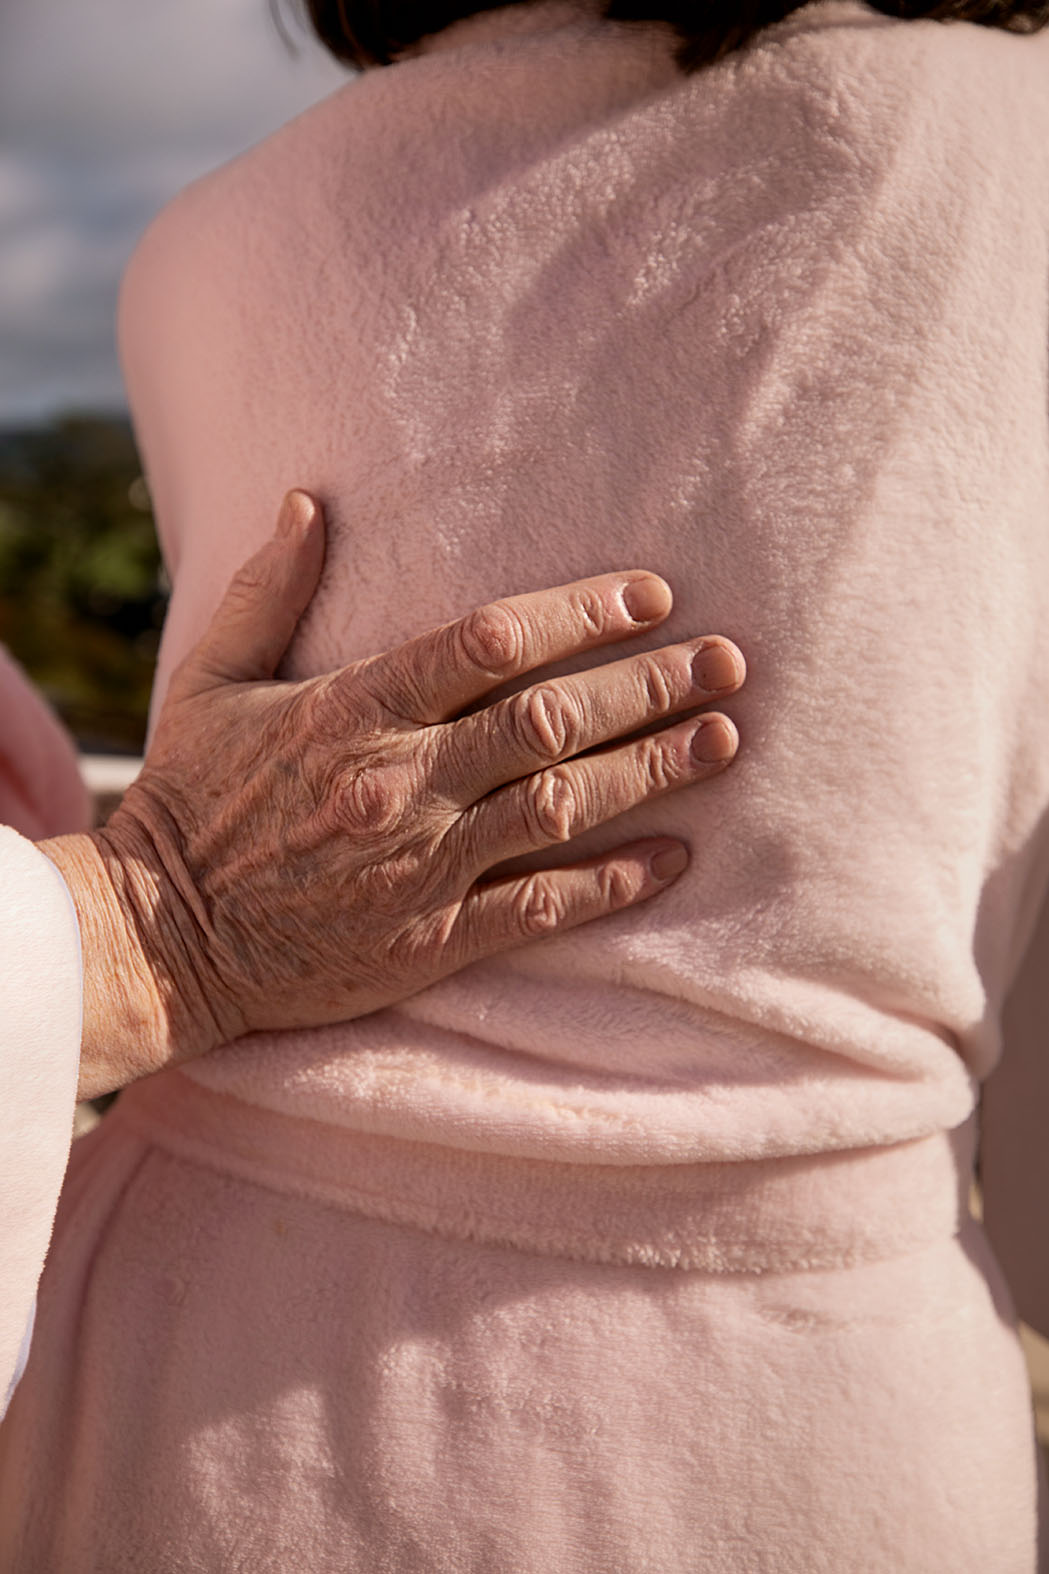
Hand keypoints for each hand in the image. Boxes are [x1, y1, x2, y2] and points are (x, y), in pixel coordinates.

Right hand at [45, 491, 743, 1098]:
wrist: (159, 940)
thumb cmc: (189, 801)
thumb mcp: (211, 680)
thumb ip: (267, 589)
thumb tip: (310, 500)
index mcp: (355, 709)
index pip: (490, 642)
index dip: (580, 613)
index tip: (649, 596)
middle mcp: (401, 781)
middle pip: (550, 719)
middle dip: (647, 684)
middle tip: (727, 660)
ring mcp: (421, 864)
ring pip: (563, 807)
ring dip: (653, 769)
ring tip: (724, 738)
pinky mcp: (430, 941)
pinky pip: (541, 908)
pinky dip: (614, 883)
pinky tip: (676, 858)